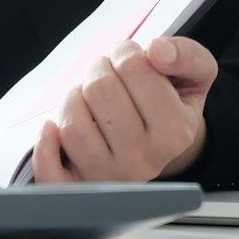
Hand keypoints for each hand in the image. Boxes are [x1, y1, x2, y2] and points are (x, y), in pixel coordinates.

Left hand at [34, 37, 215, 183]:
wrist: (156, 149)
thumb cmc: (170, 109)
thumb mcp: (193, 78)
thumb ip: (186, 55)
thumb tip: (158, 51)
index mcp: (175, 132)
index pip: (134, 68)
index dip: (126, 52)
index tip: (130, 60)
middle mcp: (142, 160)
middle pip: (99, 91)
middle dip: (98, 70)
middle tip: (107, 75)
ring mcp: (108, 176)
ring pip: (72, 124)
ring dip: (74, 98)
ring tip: (89, 98)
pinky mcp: (78, 187)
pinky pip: (49, 171)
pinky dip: (44, 146)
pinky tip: (51, 128)